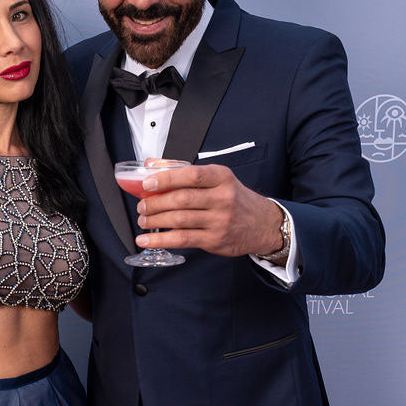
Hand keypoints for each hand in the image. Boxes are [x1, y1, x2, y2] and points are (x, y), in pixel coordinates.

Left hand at [135, 162, 282, 257]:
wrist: (263, 224)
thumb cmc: (235, 199)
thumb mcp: (218, 179)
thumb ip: (185, 172)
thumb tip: (152, 165)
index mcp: (222, 178)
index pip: (192, 175)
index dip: (167, 179)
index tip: (147, 183)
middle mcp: (223, 198)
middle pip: (182, 199)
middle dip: (155, 203)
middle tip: (142, 206)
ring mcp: (219, 221)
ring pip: (180, 220)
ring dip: (155, 221)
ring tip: (143, 220)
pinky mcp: (215, 240)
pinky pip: (183, 240)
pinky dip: (161, 240)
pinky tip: (146, 240)